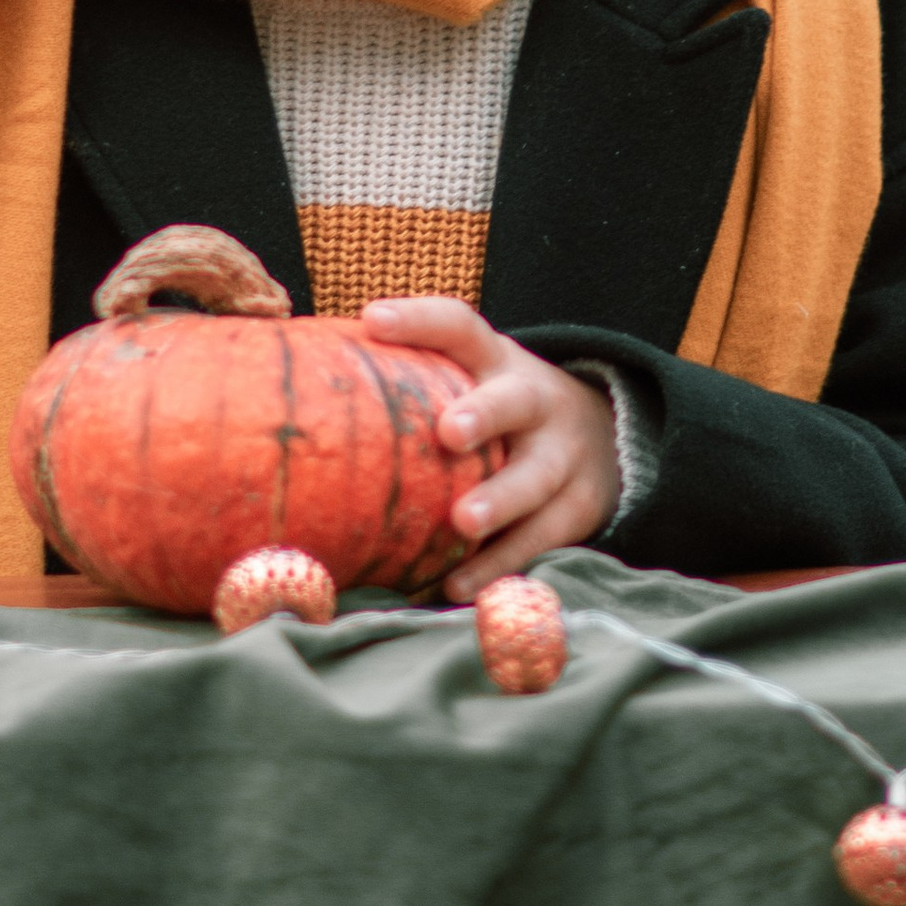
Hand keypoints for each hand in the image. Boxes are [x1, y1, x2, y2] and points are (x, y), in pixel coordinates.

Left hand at [361, 299, 620, 595]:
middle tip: (448, 433)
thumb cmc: (499, 413)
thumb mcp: (474, 381)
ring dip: (500, 500)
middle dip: (484, 414)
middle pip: (515, 400)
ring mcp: (565, 455)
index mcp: (496, 362)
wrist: (607, 438)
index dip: (418, 321)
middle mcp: (537, 401)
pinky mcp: (582, 506)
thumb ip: (413, 386)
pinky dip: (502, 564)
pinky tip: (460, 585)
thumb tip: (299, 389)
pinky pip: (543, 537)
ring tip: (464, 523)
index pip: (458, 327)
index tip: (372, 320)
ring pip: (537, 476)